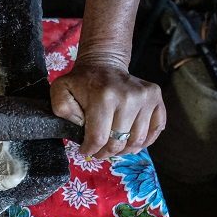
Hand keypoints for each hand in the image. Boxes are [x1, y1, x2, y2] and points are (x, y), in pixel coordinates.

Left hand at [50, 53, 164, 158]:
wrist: (104, 64)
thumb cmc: (81, 82)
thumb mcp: (61, 91)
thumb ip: (63, 110)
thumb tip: (79, 129)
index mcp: (104, 97)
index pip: (99, 138)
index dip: (90, 150)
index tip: (85, 150)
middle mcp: (128, 97)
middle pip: (118, 142)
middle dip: (105, 153)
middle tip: (98, 152)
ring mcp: (145, 98)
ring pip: (137, 141)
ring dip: (123, 150)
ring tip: (112, 147)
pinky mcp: (156, 99)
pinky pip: (155, 130)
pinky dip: (143, 142)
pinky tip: (130, 142)